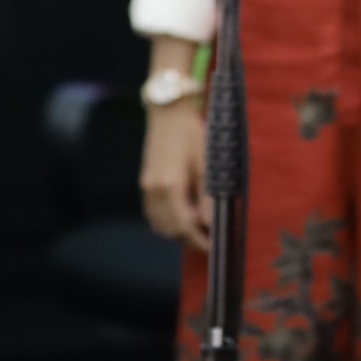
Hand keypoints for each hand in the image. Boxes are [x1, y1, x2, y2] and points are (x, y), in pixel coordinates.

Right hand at [139, 100, 210, 251]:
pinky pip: (154, 214)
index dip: (200, 241)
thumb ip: (207, 196)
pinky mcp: (145, 183)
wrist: (168, 112)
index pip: (185, 226)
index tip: (215, 248)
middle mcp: (154, 190)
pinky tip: (184, 215)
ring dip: (178, 231)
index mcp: (171, 186)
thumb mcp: (206, 162)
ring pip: (160, 225)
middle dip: (190, 239)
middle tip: (211, 239)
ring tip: (200, 228)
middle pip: (171, 230)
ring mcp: (147, 188)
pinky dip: (167, 221)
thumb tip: (210, 224)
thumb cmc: (191, 133)